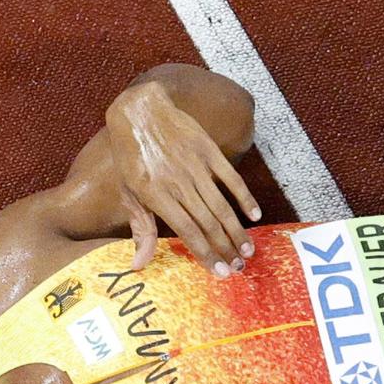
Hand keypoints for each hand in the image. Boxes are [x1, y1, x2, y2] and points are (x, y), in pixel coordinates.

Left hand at [107, 78, 260, 274]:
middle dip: (225, 248)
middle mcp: (178, 183)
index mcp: (157, 196)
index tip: (220, 272)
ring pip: (221, 205)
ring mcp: (196, 167)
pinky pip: (230, 178)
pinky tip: (254, 214)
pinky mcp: (208, 152)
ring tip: (248, 250)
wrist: (141, 111)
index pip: (187, 232)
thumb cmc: (130, 155)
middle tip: (239, 267)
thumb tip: (138, 265)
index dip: (205, 254)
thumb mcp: (129, 192)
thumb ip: (140, 229)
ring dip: (237, 230)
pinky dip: (244, 197)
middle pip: (208, 223)